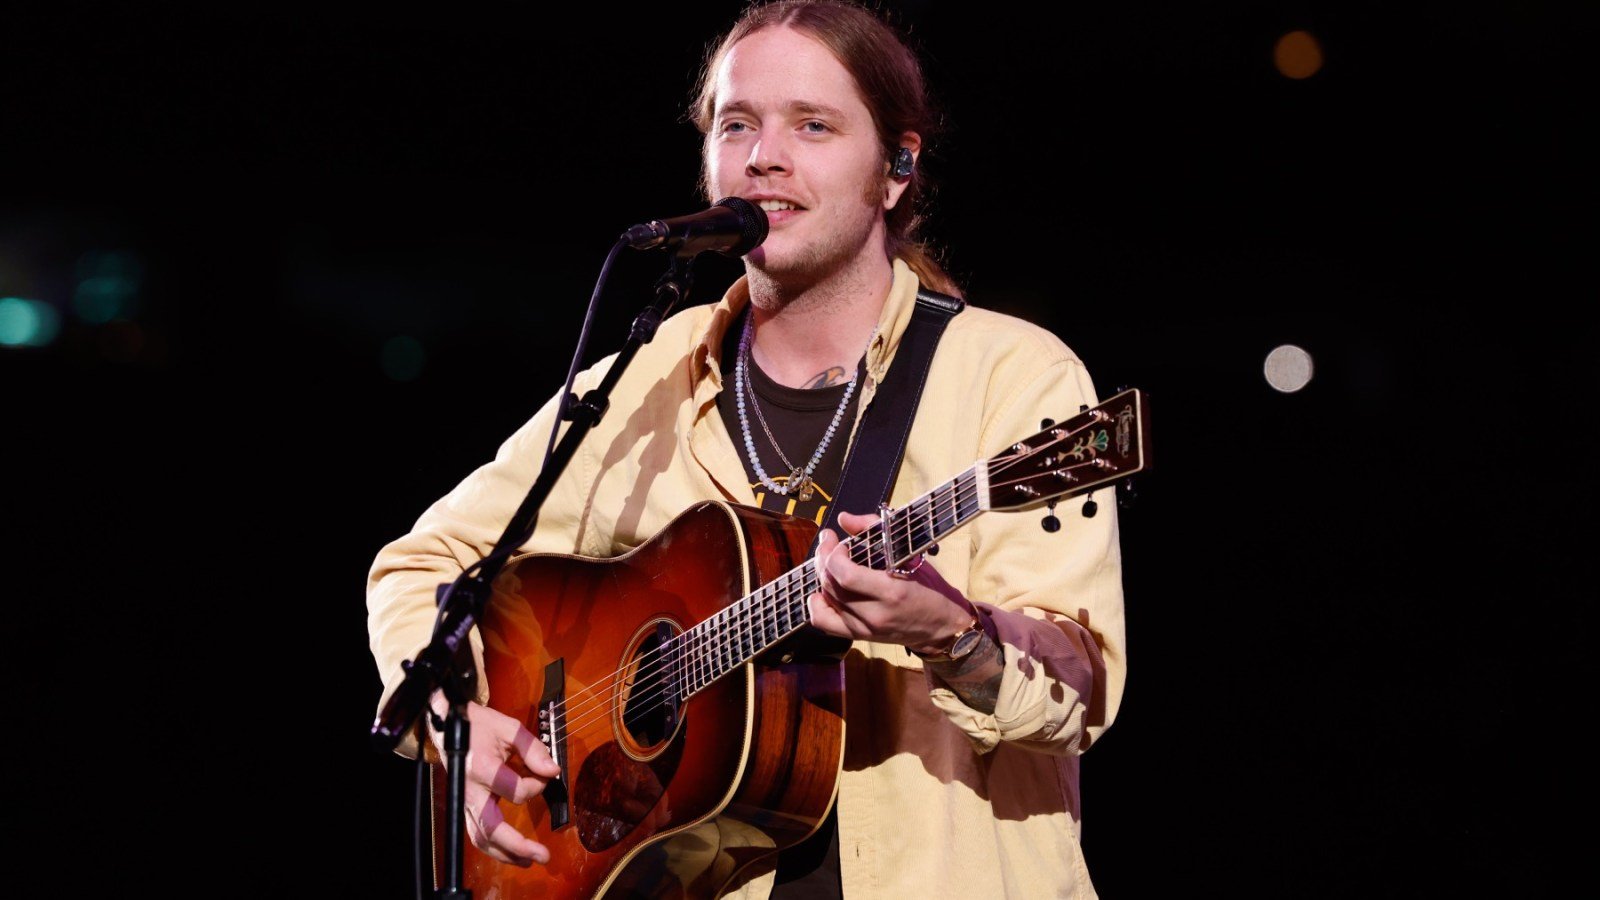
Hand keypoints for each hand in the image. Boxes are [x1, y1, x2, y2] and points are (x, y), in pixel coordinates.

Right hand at [428, 698, 562, 866]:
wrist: (449, 724)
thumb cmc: (480, 725)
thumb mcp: (509, 728)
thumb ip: (533, 749)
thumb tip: (553, 771)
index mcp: (482, 768)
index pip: (517, 791)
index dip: (538, 784)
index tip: (546, 773)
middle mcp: (470, 790)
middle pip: (492, 828)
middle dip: (518, 846)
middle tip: (543, 855)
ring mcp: (465, 801)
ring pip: (481, 838)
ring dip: (506, 854)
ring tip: (530, 861)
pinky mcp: (465, 806)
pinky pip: (476, 833)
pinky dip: (493, 848)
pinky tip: (511, 853)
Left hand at [808, 510, 973, 647]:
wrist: (942, 628)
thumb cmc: (929, 588)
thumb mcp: (911, 555)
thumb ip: (876, 531)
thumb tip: (844, 519)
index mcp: (891, 591)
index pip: (845, 575)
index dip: (833, 554)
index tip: (837, 540)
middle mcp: (874, 614)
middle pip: (832, 585)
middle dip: (824, 558)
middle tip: (828, 542)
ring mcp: (864, 629)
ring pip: (826, 599)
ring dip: (823, 575)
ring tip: (828, 561)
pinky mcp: (859, 636)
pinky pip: (824, 622)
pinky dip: (817, 604)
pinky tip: (823, 591)